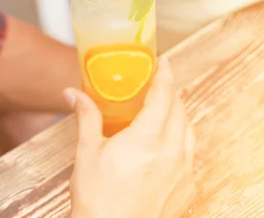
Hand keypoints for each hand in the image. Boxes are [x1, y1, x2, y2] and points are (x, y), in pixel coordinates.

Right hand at [65, 56, 195, 217]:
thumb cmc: (97, 201)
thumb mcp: (88, 153)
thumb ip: (87, 117)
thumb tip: (73, 94)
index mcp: (148, 138)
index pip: (165, 94)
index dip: (165, 73)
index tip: (163, 61)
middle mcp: (172, 151)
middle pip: (180, 108)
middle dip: (170, 92)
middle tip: (157, 85)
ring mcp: (183, 171)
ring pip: (189, 129)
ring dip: (178, 114)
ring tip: (163, 111)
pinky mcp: (187, 188)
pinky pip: (191, 153)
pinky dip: (183, 139)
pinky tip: (167, 144)